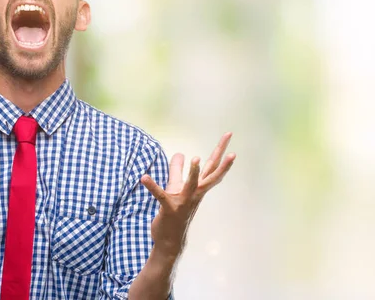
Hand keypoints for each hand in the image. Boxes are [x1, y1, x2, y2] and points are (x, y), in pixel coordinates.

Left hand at [140, 132, 235, 256]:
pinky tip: (144, 177)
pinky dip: (152, 186)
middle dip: (221, 160)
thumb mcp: (176, 187)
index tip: (229, 135)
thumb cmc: (175, 211)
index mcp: (198, 187)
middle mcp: (195, 194)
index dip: (221, 150)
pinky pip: (160, 196)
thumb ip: (177, 170)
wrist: (169, 240)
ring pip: (190, 186)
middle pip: (211, 174)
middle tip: (231, 148)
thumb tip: (181, 153)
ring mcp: (183, 202)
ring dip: (193, 173)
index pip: (212, 166)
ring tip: (194, 158)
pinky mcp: (168, 209)